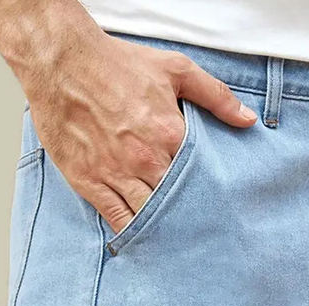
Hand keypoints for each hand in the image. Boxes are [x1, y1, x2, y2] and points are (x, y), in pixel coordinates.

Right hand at [20, 28, 257, 231]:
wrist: (60, 60)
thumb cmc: (117, 63)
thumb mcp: (175, 69)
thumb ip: (216, 96)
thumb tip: (248, 121)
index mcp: (169, 134)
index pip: (200, 177)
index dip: (208, 193)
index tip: (218, 206)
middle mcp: (145, 159)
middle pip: (176, 202)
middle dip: (188, 215)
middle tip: (201, 232)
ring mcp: (116, 172)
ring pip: (148, 215)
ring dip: (163, 228)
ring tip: (177, 242)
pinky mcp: (89, 181)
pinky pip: (116, 217)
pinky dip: (131, 231)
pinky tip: (143, 239)